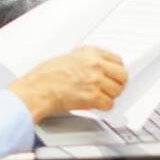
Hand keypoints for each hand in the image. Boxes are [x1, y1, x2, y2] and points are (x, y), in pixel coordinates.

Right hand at [9, 46, 127, 122]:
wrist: (37, 90)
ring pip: (117, 90)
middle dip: (118, 83)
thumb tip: (100, 66)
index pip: (118, 60)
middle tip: (113, 87)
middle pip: (122, 75)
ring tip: (103, 96)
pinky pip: (109, 104)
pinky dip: (104, 106)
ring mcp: (95, 80)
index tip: (115, 75)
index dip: (117, 69)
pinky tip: (97, 104)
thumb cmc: (46, 75)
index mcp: (90, 52)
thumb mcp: (70, 57)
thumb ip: (88, 59)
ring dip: (111, 95)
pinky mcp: (92, 96)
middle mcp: (95, 65)